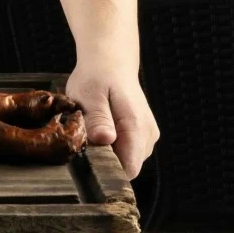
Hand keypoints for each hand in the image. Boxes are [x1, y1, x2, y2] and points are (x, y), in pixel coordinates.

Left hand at [65, 59, 159, 179]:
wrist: (110, 62)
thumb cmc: (97, 76)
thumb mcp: (90, 94)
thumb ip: (98, 118)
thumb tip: (105, 140)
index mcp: (137, 128)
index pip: (128, 170)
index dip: (106, 169)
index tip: (87, 156)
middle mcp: (148, 136)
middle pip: (125, 167)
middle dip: (104, 159)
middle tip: (86, 135)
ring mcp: (147, 137)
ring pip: (125, 160)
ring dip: (107, 151)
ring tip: (93, 127)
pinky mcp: (142, 135)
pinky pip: (126, 151)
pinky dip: (112, 144)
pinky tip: (101, 126)